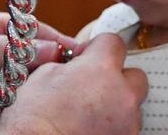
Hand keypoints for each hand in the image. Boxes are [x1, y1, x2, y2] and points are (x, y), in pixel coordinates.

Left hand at [0, 10, 78, 130]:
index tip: (75, 50)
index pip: (27, 28)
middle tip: (70, 75)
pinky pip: (13, 103)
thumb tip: (50, 48)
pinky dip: (24, 106)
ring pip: (24, 81)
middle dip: (48, 65)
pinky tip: (35, 109)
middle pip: (30, 56)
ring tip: (55, 93)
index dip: (52, 38)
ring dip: (37, 87)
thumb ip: (6, 49)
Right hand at [0, 33, 147, 134]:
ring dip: (116, 107)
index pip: (114, 42)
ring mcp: (128, 123)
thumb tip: (75, 65)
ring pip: (132, 106)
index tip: (85, 58)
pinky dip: (112, 128)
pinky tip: (89, 130)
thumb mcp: (43, 76)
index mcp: (101, 69)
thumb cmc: (33, 120)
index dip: (97, 48)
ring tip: (89, 116)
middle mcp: (122, 95)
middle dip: (117, 79)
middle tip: (93, 88)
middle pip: (134, 76)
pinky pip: (126, 128)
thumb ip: (68, 65)